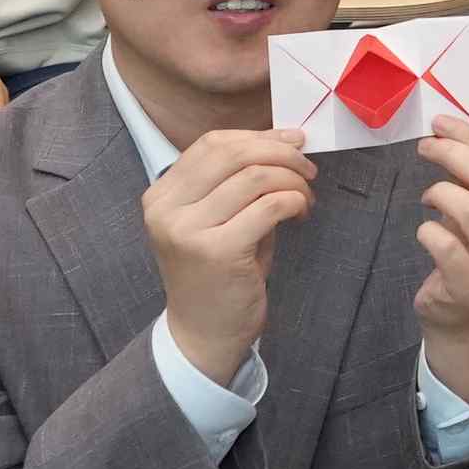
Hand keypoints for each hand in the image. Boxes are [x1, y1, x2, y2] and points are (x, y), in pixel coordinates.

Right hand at [146, 126, 315, 378]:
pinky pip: (269, 206)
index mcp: (161, 195)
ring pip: (255, 177)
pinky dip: (294, 201)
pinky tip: (301, 214)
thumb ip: (239, 181)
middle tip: (308, 167)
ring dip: (292, 180)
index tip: (291, 141)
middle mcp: (167, 209)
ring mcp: (188, 230)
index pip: (212, 144)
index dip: (257, 136)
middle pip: (232, 153)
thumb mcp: (218, 219)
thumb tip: (284, 141)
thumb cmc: (219, 273)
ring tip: (306, 196)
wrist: (204, 332)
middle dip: (280, 153)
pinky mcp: (218, 251)